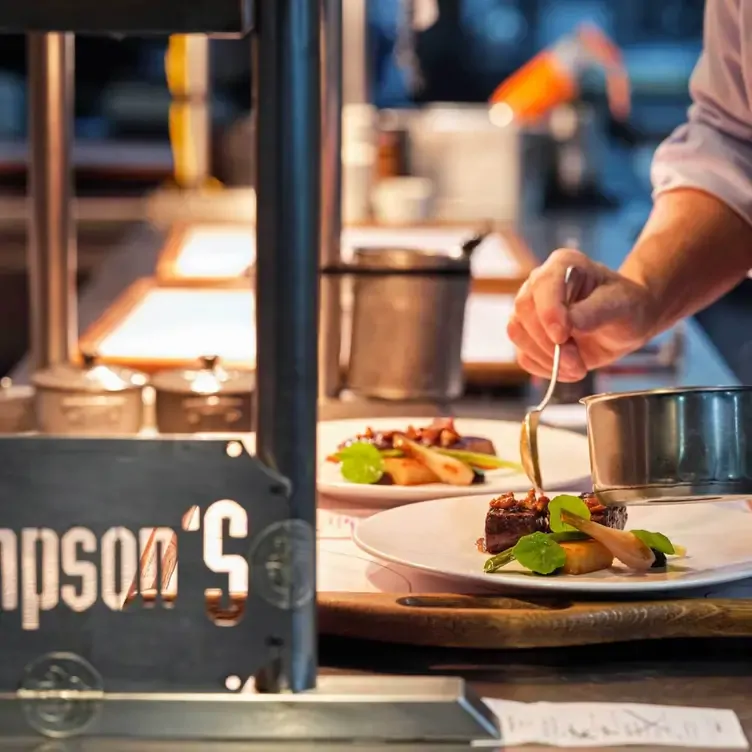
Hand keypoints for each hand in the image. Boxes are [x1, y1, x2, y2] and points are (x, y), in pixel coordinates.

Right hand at [508, 249, 655, 381]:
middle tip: (577, 362)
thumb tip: (567, 324)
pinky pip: (524, 355)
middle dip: (548, 342)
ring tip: (578, 367)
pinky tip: (569, 369)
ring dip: (546, 357)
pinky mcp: (530, 336)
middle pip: (523, 311)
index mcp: (563, 265)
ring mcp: (531, 311)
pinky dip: (544, 368)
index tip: (562, 337)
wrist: (628, 325)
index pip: (542, 286)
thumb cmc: (627, 307)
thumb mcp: (620, 306)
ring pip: (517, 333)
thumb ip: (593, 313)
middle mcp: (540, 285)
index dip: (548, 313)